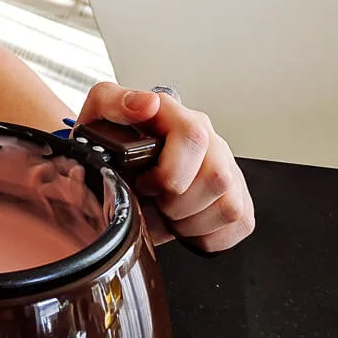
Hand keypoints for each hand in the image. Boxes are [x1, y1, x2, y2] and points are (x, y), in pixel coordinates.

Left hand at [77, 83, 254, 252]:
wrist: (117, 173)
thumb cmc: (110, 147)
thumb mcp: (97, 116)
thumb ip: (114, 101)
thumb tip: (146, 104)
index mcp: (178, 117)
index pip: (194, 137)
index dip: (170, 172)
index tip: (145, 184)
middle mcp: (209, 139)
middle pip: (217, 178)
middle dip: (177, 204)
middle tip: (155, 202)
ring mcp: (228, 168)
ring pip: (230, 206)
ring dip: (191, 222)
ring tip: (168, 213)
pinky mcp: (238, 197)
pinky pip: (240, 224)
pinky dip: (208, 237)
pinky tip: (185, 224)